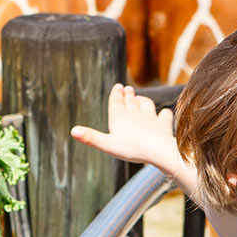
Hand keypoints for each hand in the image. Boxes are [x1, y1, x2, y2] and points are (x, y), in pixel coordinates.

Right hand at [71, 84, 185, 177]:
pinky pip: (164, 115)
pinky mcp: (163, 124)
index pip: (116, 101)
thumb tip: (72, 131)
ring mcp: (150, 118)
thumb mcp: (107, 145)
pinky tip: (163, 113)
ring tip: (141, 99)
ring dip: (143, 100)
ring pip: (147, 104)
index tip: (118, 86)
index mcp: (119, 117)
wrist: (158, 150)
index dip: (116, 93)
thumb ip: (91, 138)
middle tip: (127, 88)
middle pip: (131, 100)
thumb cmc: (131, 148)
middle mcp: (135, 113)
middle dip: (128, 94)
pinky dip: (163, 114)